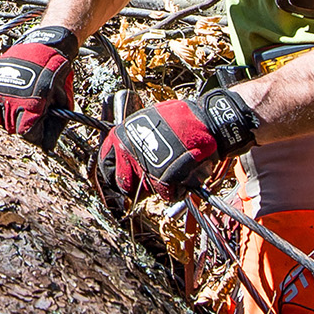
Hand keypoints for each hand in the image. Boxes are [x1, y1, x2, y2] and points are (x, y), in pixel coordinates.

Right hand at [0, 25, 78, 149]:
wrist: (43, 47)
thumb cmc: (53, 75)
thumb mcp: (62, 100)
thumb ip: (54, 125)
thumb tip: (47, 148)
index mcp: (31, 104)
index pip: (26, 135)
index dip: (32, 133)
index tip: (34, 127)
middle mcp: (11, 99)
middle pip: (9, 129)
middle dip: (17, 123)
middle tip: (23, 109)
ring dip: (0, 114)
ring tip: (10, 102)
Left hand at [95, 89, 257, 203]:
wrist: (207, 121)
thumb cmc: (179, 120)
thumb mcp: (148, 121)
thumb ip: (135, 138)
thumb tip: (124, 154)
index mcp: (122, 137)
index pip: (105, 165)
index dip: (113, 174)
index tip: (120, 177)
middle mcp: (130, 154)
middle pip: (124, 184)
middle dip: (136, 185)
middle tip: (149, 179)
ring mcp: (147, 167)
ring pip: (146, 190)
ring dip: (158, 186)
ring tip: (171, 171)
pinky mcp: (165, 179)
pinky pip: (166, 194)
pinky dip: (175, 190)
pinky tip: (182, 176)